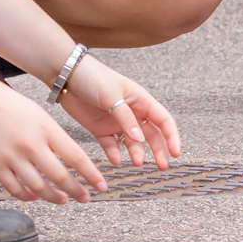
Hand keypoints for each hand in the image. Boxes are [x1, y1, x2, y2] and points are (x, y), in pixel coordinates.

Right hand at [0, 81, 105, 202]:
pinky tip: (36, 196)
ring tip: (63, 200)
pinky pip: (14, 188)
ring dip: (53, 197)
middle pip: (59, 176)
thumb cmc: (10, 104)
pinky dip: (27, 196)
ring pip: (37, 187)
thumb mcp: (40, 116)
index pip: (76, 157)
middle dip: (76, 191)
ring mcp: (11, 157)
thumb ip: (54, 138)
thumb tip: (70, 160)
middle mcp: (31, 145)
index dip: (91, 175)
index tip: (102, 185)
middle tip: (85, 198)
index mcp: (47, 129)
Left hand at [59, 56, 180, 168]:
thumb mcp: (112, 96)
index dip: (172, 136)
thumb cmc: (94, 77)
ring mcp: (117, 122)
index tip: (176, 153)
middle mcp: (133, 112)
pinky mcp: (100, 129)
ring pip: (132, 142)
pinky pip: (111, 145)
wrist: (67, 75)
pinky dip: (115, 153)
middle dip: (158, 150)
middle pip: (151, 135)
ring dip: (137, 152)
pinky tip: (116, 159)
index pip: (163, 120)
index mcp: (141, 101)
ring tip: (136, 162)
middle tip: (161, 166)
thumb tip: (139, 138)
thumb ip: (126, 118)